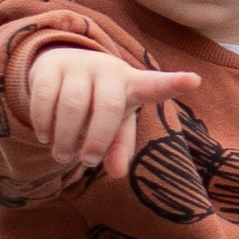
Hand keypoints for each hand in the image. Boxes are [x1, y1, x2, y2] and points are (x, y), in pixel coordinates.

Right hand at [17, 43, 197, 178]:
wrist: (63, 67)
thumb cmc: (98, 101)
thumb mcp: (114, 123)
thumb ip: (119, 145)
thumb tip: (118, 173)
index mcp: (132, 84)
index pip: (154, 85)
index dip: (173, 84)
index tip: (194, 80)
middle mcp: (109, 70)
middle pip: (108, 107)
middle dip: (97, 140)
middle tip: (87, 162)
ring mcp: (80, 65)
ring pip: (72, 104)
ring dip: (66, 136)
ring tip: (63, 155)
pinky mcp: (51, 66)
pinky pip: (45, 97)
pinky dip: (44, 122)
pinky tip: (46, 136)